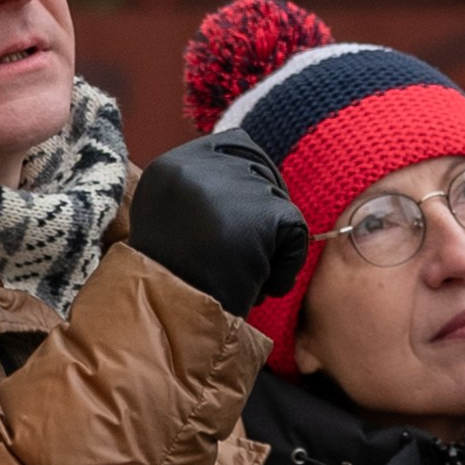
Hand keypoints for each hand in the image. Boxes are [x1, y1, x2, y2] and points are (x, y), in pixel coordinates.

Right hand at [127, 134, 310, 316]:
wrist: (170, 320)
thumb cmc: (170, 286)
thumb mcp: (170, 222)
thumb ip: (201, 193)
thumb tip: (251, 177)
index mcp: (168, 167)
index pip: (235, 144)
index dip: (250, 179)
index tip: (242, 219)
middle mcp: (195, 167)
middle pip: (262, 172)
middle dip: (261, 215)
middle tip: (237, 258)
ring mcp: (229, 188)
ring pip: (279, 204)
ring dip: (269, 245)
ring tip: (239, 275)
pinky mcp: (262, 215)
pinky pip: (296, 233)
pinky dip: (286, 265)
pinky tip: (259, 286)